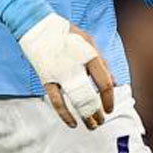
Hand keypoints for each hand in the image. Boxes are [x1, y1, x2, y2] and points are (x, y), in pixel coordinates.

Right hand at [18, 13, 115, 128]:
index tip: (110, 108)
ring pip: (75, 101)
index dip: (109, 99)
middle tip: (101, 120)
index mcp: (89, 56)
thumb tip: (115, 83)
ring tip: (92, 126)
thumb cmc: (67, 35)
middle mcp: (75, 66)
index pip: (104, 83)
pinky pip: (56, 101)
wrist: (37, 26)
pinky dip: (64, 115)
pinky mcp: (46, 79)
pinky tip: (72, 124)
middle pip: (91, 96)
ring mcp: (60, 74)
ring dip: (85, 116)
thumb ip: (103, 64)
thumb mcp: (90, 43)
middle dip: (97, 112)